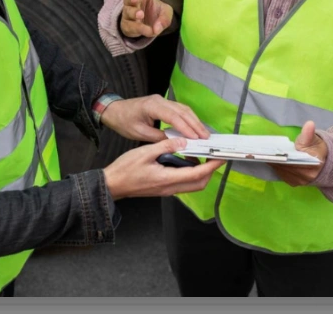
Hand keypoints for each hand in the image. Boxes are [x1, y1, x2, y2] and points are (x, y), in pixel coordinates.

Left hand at [100, 94, 210, 141]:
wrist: (114, 110)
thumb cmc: (124, 122)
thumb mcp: (139, 133)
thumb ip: (158, 137)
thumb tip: (176, 143)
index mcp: (152, 106)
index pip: (174, 117)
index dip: (187, 128)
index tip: (197, 138)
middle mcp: (160, 100)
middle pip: (183, 111)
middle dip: (196, 124)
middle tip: (206, 138)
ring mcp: (162, 100)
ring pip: (183, 109)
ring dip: (195, 121)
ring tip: (204, 134)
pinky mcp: (163, 103)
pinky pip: (179, 109)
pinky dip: (188, 119)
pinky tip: (194, 128)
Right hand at [103, 138, 224, 199]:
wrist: (112, 185)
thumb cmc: (125, 169)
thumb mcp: (144, 152)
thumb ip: (165, 146)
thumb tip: (183, 141)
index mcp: (167, 179)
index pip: (197, 174)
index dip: (211, 166)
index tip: (221, 157)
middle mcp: (170, 188)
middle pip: (199, 184)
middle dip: (210, 171)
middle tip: (215, 157)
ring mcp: (167, 190)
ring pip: (192, 185)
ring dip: (201, 173)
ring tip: (203, 157)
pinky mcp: (163, 189)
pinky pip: (183, 183)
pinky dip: (190, 174)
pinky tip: (186, 162)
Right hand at [119, 0, 173, 38]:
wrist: (147, 27)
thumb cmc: (155, 13)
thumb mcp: (165, 13)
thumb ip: (164, 18)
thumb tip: (157, 28)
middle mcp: (133, 3)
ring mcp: (128, 14)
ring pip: (128, 12)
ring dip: (134, 13)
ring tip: (140, 14)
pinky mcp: (127, 26)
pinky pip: (132, 27)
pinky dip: (140, 29)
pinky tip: (149, 31)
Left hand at [269, 120, 328, 185]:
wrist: (324, 161)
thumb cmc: (317, 148)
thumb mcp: (314, 139)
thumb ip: (309, 134)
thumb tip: (309, 124)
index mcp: (314, 164)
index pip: (294, 160)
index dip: (282, 155)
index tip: (272, 149)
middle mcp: (307, 176)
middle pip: (286, 166)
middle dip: (275, 158)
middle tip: (265, 150)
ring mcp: (300, 182)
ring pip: (282, 171)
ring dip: (274, 163)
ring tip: (266, 154)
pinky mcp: (295, 183)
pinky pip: (282, 175)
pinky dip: (277, 167)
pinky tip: (272, 160)